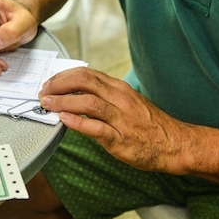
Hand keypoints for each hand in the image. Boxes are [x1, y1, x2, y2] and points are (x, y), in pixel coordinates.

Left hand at [38, 68, 189, 173]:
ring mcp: (121, 118)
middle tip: (44, 92)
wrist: (175, 144)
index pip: (87, 74)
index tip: (49, 83)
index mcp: (119, 88)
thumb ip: (104, 97)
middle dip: (59, 84)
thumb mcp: (127, 103)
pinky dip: (77, 122)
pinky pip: (96, 128)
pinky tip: (64, 119)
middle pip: (85, 82)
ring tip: (47, 103)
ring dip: (63, 101)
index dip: (63, 76)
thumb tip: (75, 95)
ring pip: (88, 102)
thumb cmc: (149, 125)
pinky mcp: (121, 139)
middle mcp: (120, 99)